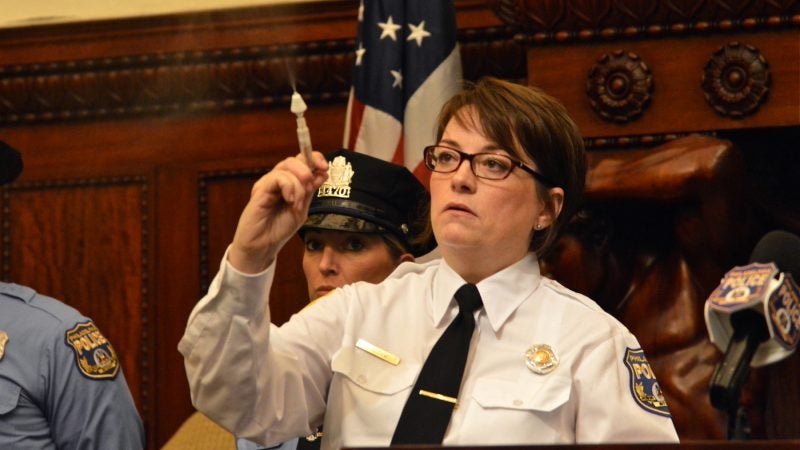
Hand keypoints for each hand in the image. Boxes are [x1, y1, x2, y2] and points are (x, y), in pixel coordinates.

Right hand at [228, 151, 328, 272]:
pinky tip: (290, 201)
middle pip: (294, 160)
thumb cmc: (279, 229)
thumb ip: (310, 192)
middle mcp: (277, 180)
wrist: (262, 246)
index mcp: (289, 183)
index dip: (315, 159)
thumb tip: (323, 173)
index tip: (325, 168)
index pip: (302, 161)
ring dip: (299, 186)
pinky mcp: (260, 189)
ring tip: (297, 204)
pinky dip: (288, 187)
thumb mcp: (301, 209)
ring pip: (287, 167)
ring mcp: (268, 183)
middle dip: (307, 169)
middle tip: (310, 187)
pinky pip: (277, 177)